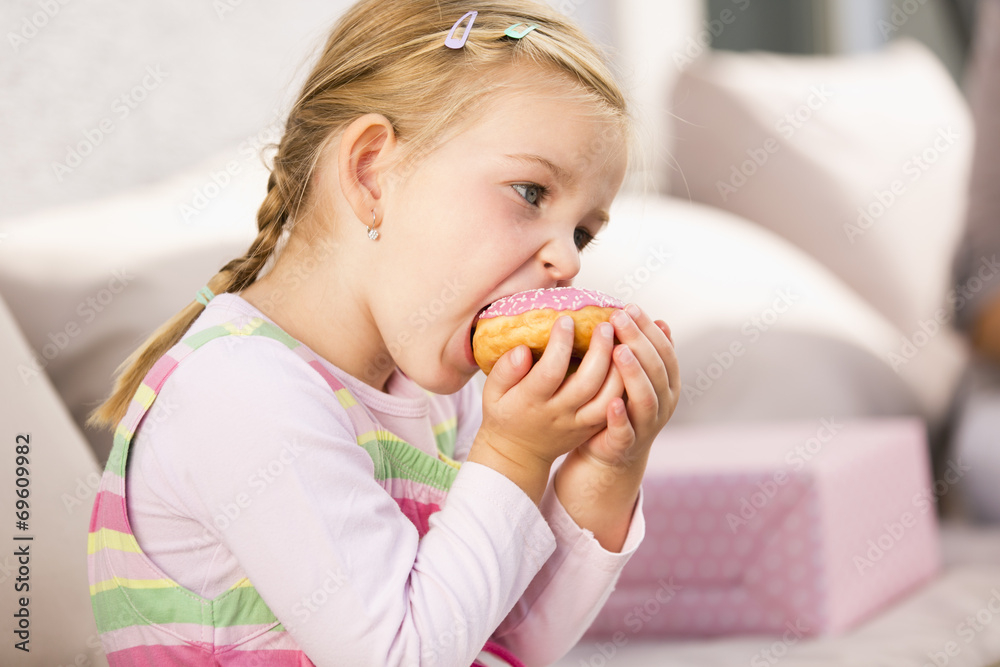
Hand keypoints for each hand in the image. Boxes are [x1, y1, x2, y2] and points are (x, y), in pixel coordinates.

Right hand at [467, 314, 624, 503]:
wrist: (519, 453)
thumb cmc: (505, 413)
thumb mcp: (492, 393)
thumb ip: (504, 371)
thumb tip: (522, 349)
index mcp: (531, 401)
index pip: (550, 372)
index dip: (560, 345)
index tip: (566, 320)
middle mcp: (559, 414)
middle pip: (587, 383)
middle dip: (600, 351)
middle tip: (605, 325)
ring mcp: (579, 423)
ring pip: (608, 397)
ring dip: (619, 368)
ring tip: (622, 339)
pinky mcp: (592, 426)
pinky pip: (615, 406)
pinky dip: (624, 383)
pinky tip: (626, 360)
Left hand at [554, 304, 679, 549]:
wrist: (611, 452)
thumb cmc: (620, 403)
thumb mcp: (633, 375)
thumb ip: (645, 352)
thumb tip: (659, 319)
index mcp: (667, 382)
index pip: (664, 350)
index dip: (648, 328)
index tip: (629, 307)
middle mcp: (664, 402)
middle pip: (656, 368)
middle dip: (639, 341)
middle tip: (619, 319)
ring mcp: (648, 424)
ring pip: (646, 397)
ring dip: (633, 373)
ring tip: (618, 351)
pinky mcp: (628, 443)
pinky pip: (626, 430)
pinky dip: (620, 416)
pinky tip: (610, 401)